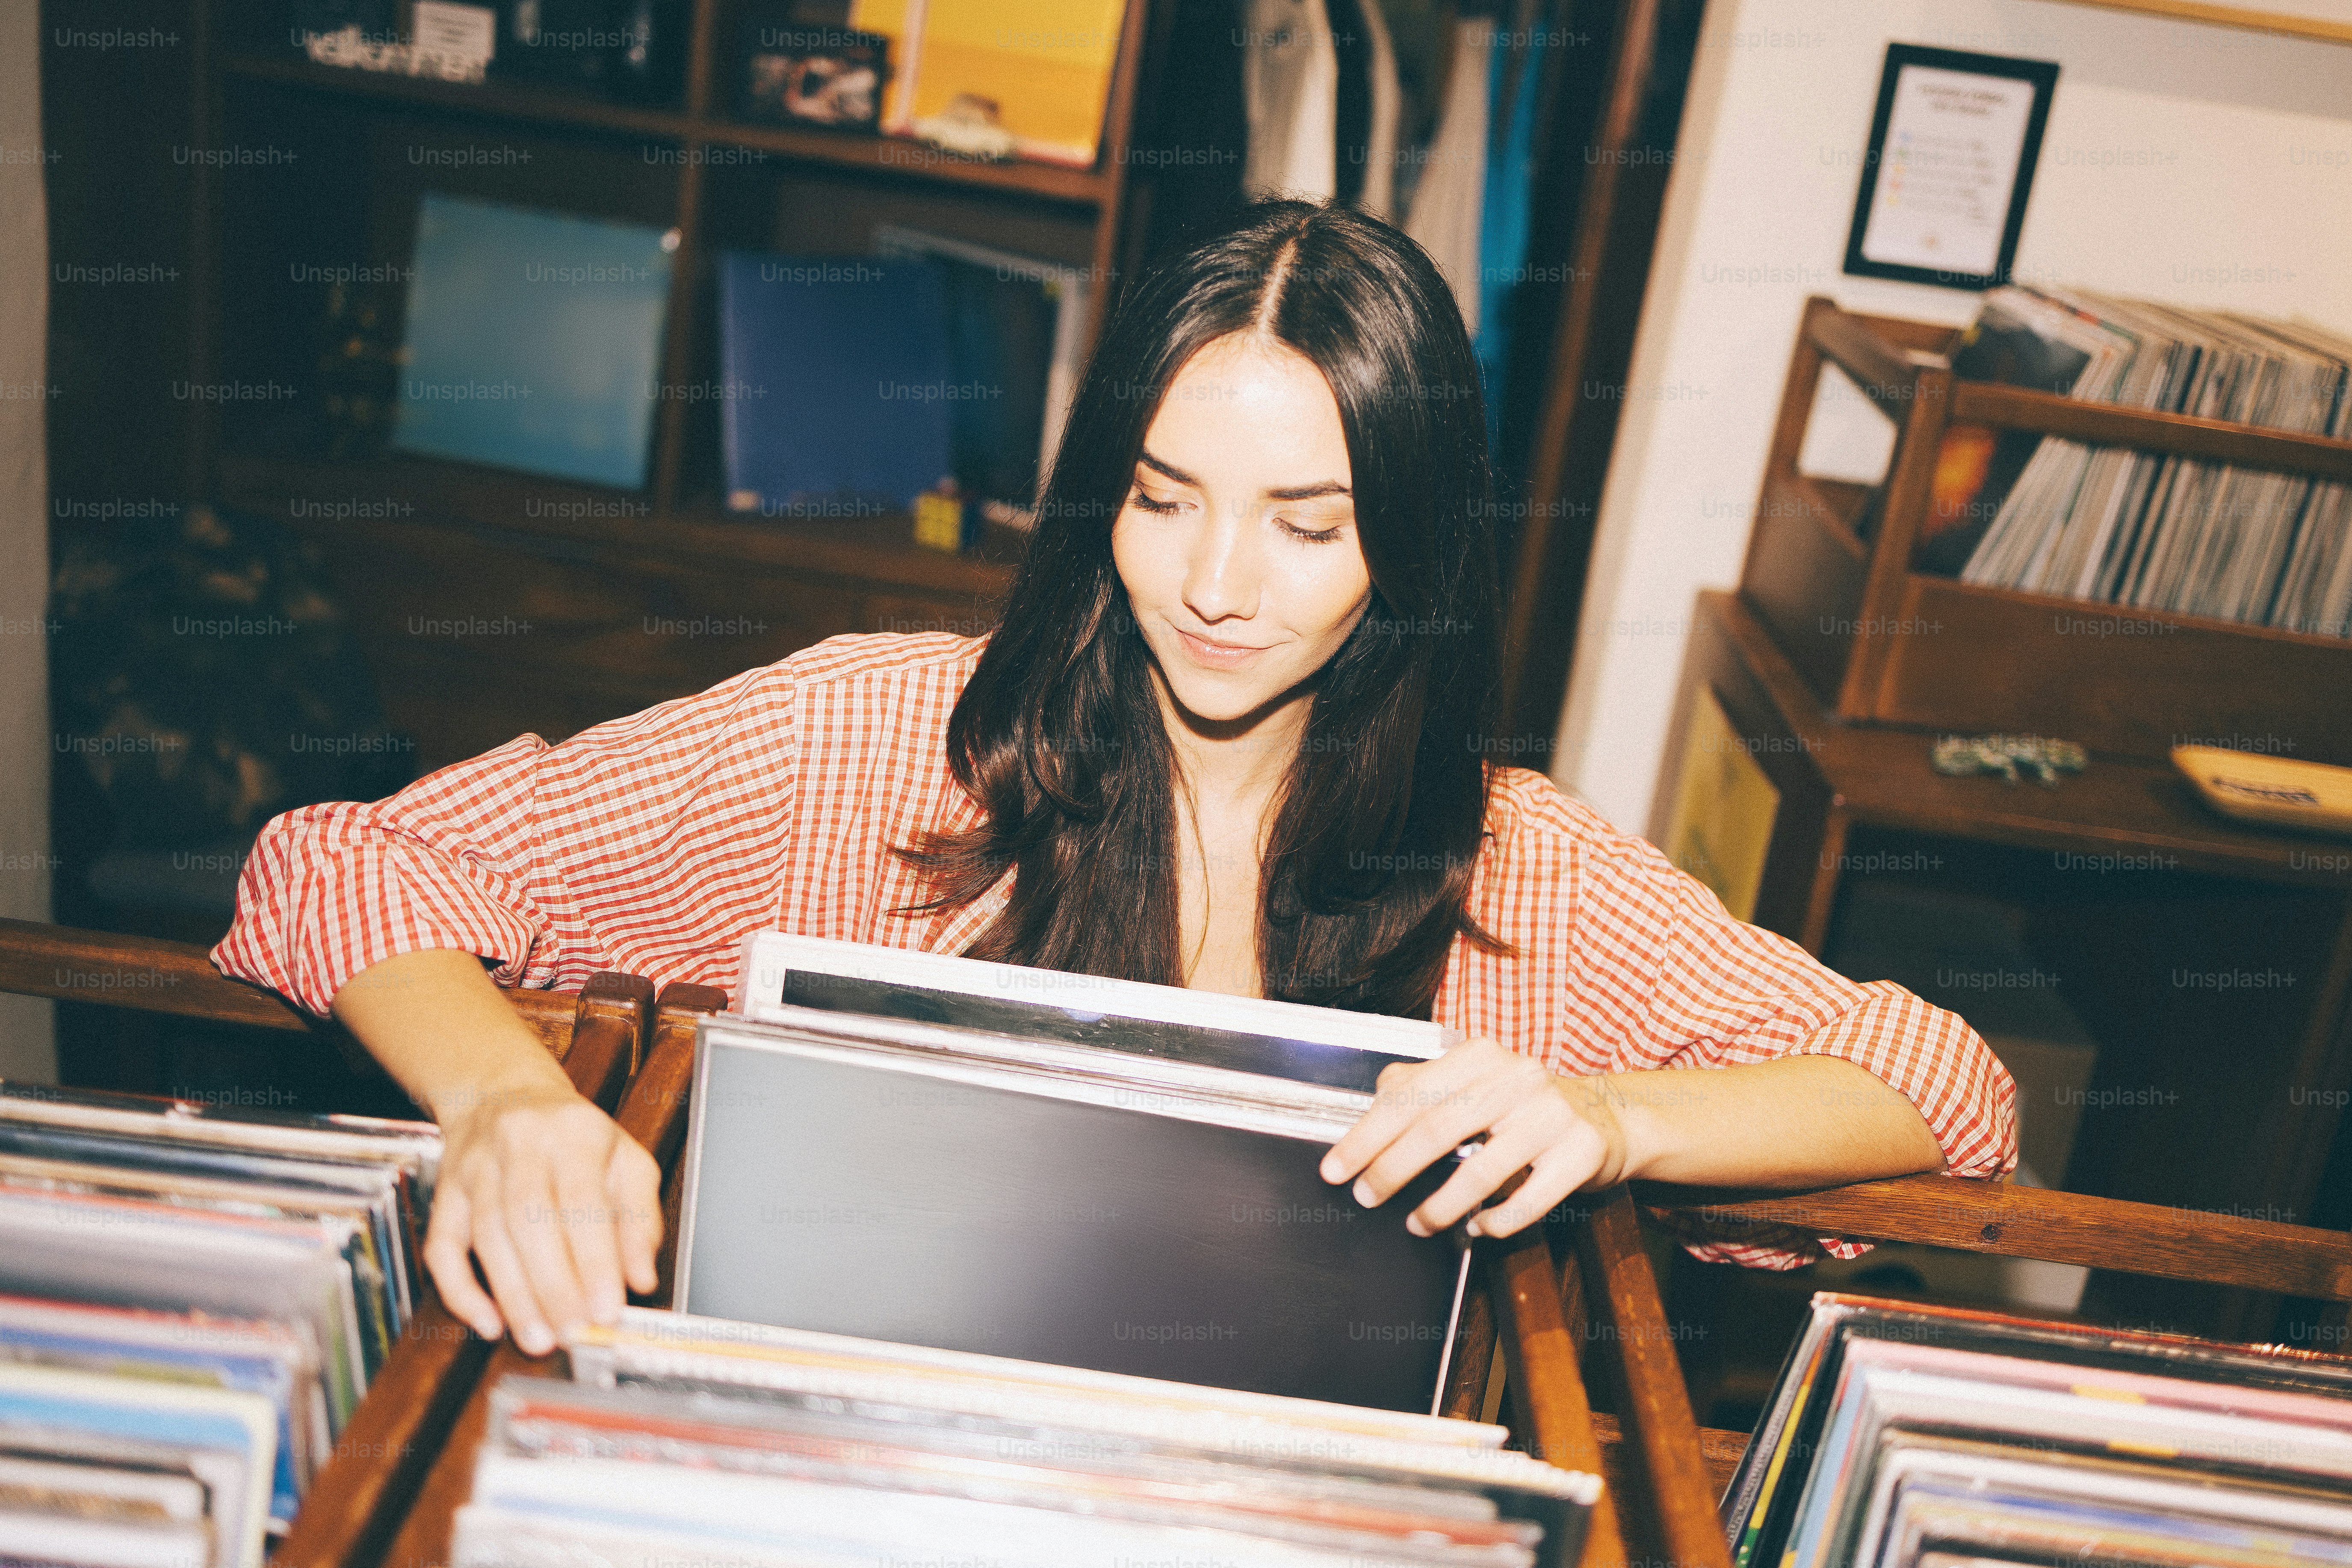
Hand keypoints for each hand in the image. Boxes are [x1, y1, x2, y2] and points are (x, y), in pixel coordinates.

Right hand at [422, 1079, 661, 1354]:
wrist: (505, 1093)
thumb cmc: (576, 1137)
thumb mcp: (626, 1161)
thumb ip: (640, 1220)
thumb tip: (642, 1278)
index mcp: (576, 1132)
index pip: (583, 1201)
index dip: (594, 1260)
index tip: (607, 1309)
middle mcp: (520, 1143)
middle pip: (530, 1221)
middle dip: (554, 1286)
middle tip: (573, 1333)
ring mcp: (475, 1166)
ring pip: (488, 1237)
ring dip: (514, 1296)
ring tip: (539, 1338)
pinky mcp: (444, 1191)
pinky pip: (442, 1246)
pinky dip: (462, 1290)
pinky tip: (488, 1321)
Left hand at [1318, 1038, 1630, 1239]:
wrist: (1606, 1118)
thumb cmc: (1520, 1107)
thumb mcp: (1472, 1082)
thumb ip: (1420, 1087)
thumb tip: (1371, 1108)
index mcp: (1479, 1055)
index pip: (1408, 1097)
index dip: (1365, 1137)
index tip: (1335, 1170)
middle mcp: (1517, 1076)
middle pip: (1436, 1130)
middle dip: (1391, 1171)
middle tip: (1366, 1199)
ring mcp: (1553, 1114)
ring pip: (1480, 1171)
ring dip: (1439, 1207)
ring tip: (1416, 1225)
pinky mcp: (1581, 1153)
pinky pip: (1526, 1201)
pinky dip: (1494, 1222)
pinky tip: (1475, 1227)